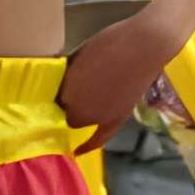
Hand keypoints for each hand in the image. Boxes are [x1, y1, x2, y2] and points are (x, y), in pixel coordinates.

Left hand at [59, 7, 189, 135]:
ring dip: (76, 113)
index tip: (52, 86)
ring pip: (77, 121)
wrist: (144, 47)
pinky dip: (87, 146)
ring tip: (80, 100)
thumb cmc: (109, 42)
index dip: (51, 91)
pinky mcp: (116, 120)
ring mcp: (98, 118)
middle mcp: (78, 109)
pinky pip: (99, 138)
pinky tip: (78, 152)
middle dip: (63, 102)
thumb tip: (56, 81)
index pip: (49, 98)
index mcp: (65, 90)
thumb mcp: (77, 53)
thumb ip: (65, 72)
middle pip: (62, 111)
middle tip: (69, 88)